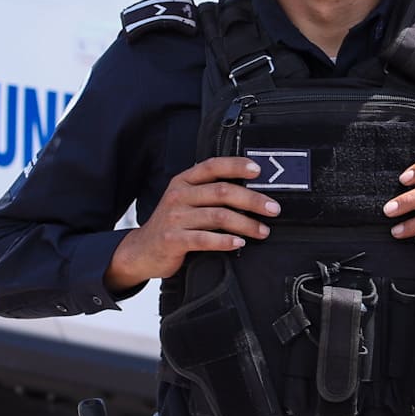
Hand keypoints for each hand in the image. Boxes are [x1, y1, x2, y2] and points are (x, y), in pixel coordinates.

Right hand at [105, 157, 276, 291]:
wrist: (142, 250)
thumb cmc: (173, 225)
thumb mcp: (186, 201)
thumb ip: (209, 193)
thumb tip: (251, 192)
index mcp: (183, 181)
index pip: (212, 166)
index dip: (236, 165)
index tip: (258, 170)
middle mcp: (178, 196)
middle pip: (222, 192)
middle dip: (252, 200)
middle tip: (273, 209)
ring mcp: (174, 218)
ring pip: (218, 216)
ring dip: (246, 224)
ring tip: (262, 231)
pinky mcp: (173, 240)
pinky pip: (205, 239)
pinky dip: (226, 241)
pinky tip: (240, 243)